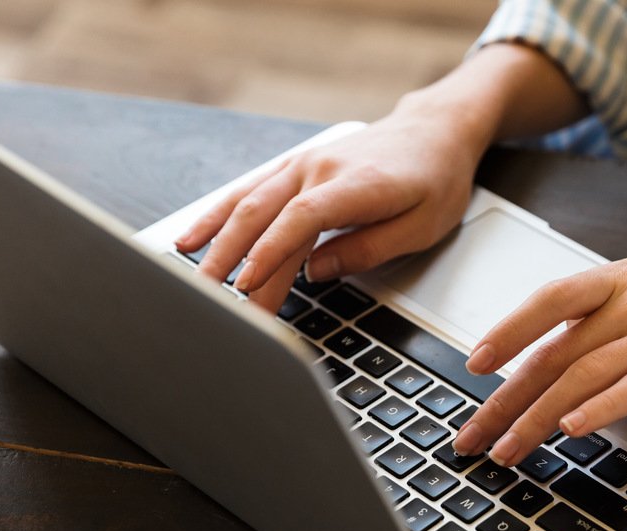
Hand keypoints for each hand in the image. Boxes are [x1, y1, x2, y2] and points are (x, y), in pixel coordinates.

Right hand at [174, 102, 486, 312]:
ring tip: (195, 281)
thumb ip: (369, 248)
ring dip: (217, 244)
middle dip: (234, 263)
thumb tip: (317, 270)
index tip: (248, 284)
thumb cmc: (435, 179)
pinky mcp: (293, 168)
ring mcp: (301, 165)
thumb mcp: (422, 226)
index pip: (301, 219)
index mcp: (353, 184)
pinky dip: (216, 216)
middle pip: (264, 217)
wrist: (434, 131)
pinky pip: (246, 191)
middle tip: (215, 305)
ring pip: (246, 204)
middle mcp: (319, 169)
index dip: (271, 252)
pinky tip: (191, 239)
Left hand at [451, 254, 626, 465]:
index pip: (548, 300)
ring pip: (584, 375)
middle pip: (555, 353)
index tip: (473, 366)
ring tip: (511, 451)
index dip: (508, 331)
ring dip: (538, 418)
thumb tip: (555, 353)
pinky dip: (602, 408)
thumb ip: (609, 318)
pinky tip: (574, 429)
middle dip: (505, 400)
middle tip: (474, 436)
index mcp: (622, 279)